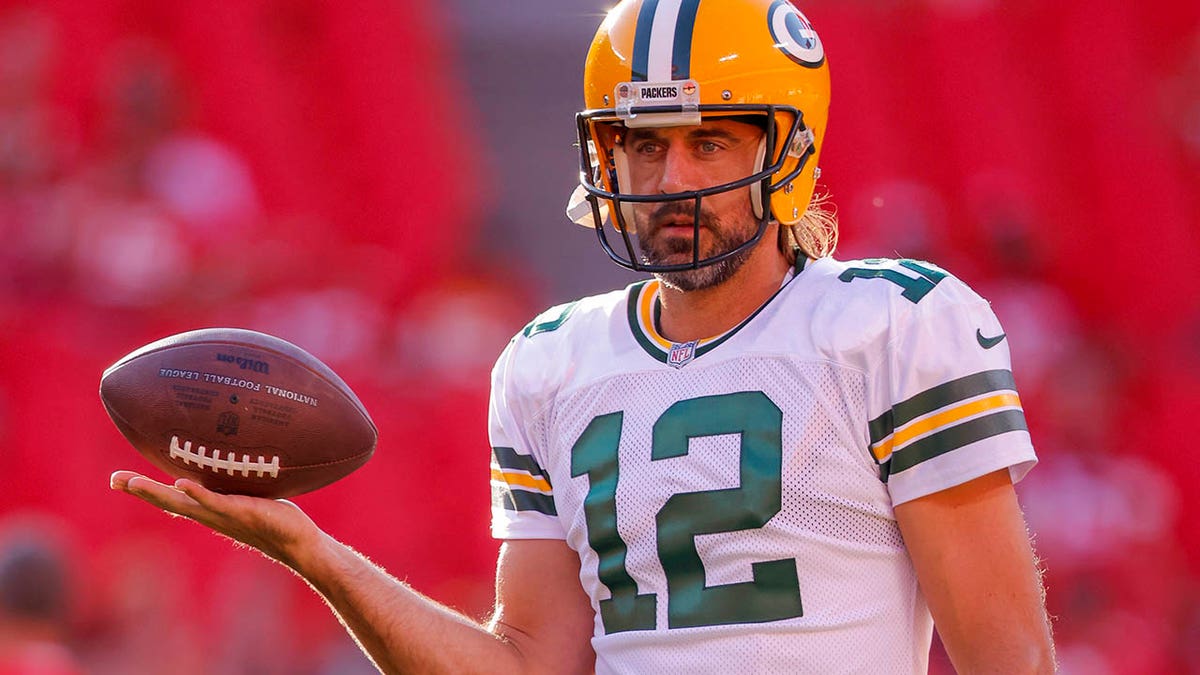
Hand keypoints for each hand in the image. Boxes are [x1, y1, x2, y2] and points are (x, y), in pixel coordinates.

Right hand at [110, 471, 321, 568]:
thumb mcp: (247, 496)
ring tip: (133, 482)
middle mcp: (209, 514)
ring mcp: (222, 514)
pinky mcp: (240, 512)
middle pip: (167, 501)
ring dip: (156, 493)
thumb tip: (228, 462)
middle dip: (139, 490)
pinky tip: (180, 483)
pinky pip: (215, 502)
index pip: (170, 498)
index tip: (115, 479)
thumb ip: (234, 485)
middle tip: (113, 479)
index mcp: (208, 509)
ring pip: (183, 503)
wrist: (296, 540)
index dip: (143, 490)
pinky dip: (197, 493)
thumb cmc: (273, 516)